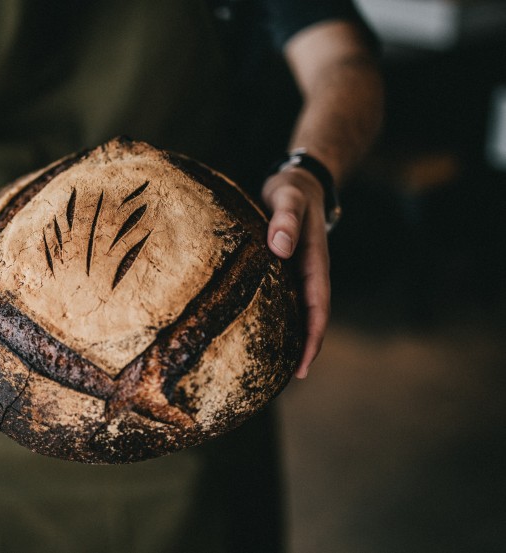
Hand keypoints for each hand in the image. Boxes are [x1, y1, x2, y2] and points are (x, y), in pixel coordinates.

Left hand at [260, 168, 330, 378]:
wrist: (299, 182)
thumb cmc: (293, 191)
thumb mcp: (289, 199)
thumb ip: (285, 219)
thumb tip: (280, 248)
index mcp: (315, 262)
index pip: (318, 308)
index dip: (313, 338)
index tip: (303, 366)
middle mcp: (308, 272)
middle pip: (310, 317)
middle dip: (304, 348)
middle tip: (288, 379)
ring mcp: (297, 272)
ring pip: (297, 310)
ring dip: (291, 336)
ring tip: (273, 366)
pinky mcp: (284, 268)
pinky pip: (283, 298)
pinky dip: (278, 316)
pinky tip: (259, 330)